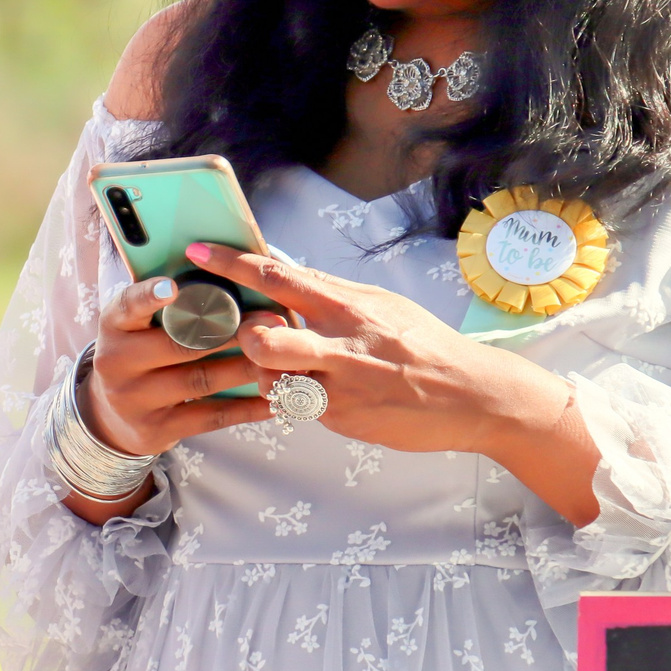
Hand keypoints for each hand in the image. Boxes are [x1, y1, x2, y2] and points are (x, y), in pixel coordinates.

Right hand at [83, 276, 292, 460]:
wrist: (113, 414)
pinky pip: (209, 417)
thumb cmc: (139, 353)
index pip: (127, 306)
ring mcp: (134, 399)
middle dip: (230, 332)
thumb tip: (226, 275)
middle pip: (178, 344)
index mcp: (114, 326)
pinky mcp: (156, 429)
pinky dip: (245, 408)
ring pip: (200, 381)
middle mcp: (116, 362)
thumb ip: (169, 306)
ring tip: (279, 357)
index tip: (173, 286)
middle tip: (271, 319)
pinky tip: (273, 401)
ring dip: (245, 368)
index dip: (149, 297)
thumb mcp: (138, 325)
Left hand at [184, 241, 576, 457]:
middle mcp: (341, 343)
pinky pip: (295, 406)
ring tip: (291, 367)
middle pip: (262, 339)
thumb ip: (330, 290)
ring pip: (270, 378)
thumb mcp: (380, 304)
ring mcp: (341, 386)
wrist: (473, 396)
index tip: (197, 251)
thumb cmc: (421, 344)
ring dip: (266, 372)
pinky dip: (294, 397)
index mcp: (348, 305)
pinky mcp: (343, 419)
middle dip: (245, 338)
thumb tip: (283, 267)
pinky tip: (320, 391)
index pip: (278, 276)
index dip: (231, 263)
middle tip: (255, 336)